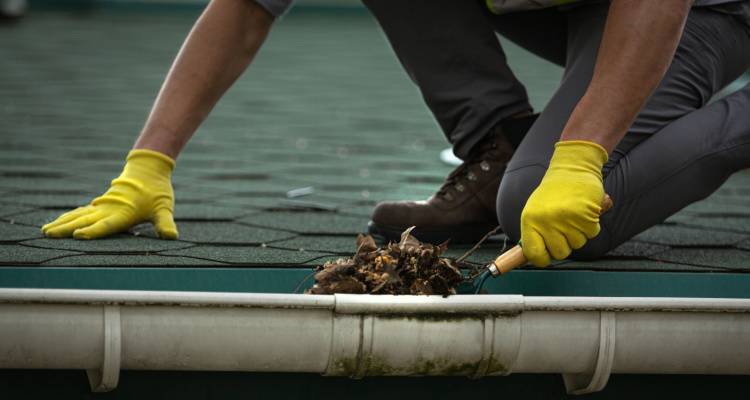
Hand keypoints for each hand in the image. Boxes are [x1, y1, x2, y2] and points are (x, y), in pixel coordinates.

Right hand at [42, 149, 177, 239]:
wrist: (148, 169)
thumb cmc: (157, 191)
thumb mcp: (164, 207)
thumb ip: (165, 223)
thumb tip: (171, 236)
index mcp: (124, 212)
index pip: (107, 224)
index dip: (94, 231)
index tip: (78, 235)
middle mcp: (110, 209)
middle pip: (85, 220)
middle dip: (67, 228)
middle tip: (49, 234)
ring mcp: (103, 206)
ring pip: (79, 215)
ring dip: (62, 223)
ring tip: (45, 231)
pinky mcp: (101, 204)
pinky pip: (81, 212)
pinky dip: (68, 217)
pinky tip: (57, 224)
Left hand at [520, 140, 607, 265]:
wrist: (572, 169)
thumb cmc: (553, 194)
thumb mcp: (535, 212)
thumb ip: (534, 234)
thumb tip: (530, 258)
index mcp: (530, 220)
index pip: (534, 254)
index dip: (542, 258)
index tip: (546, 256)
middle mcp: (546, 221)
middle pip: (559, 253)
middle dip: (564, 244)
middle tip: (563, 227)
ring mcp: (566, 219)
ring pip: (577, 244)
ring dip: (578, 233)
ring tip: (573, 215)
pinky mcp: (585, 216)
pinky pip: (591, 234)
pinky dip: (591, 225)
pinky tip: (584, 211)